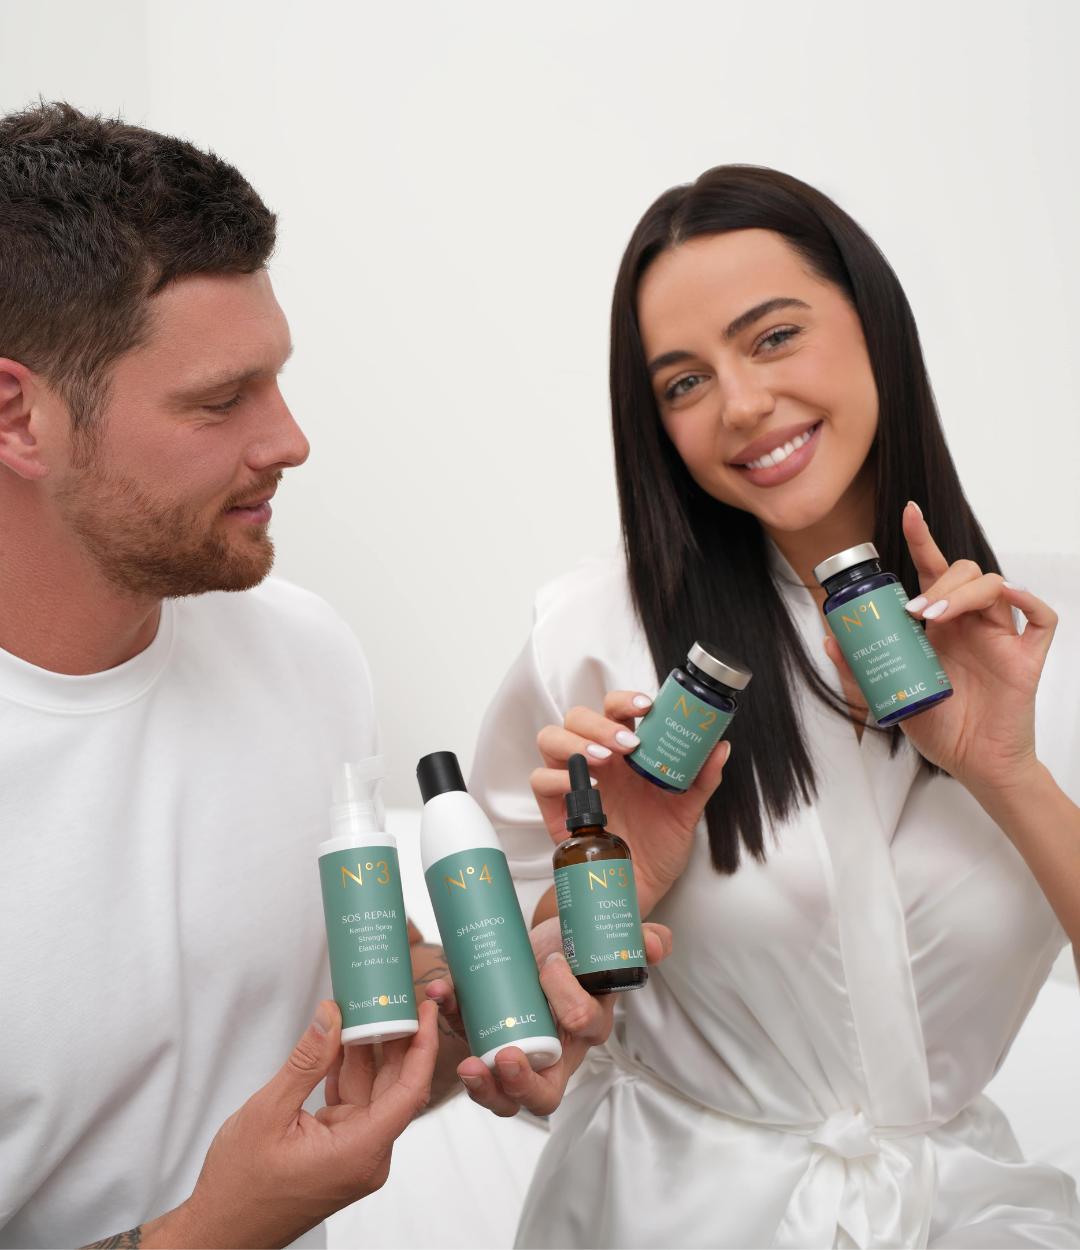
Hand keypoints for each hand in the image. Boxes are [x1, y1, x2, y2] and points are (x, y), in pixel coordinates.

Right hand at [164, 1000, 438, 1248]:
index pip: (409, 1091)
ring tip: (362, 1008)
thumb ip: (306, 1062)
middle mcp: (367, 1155)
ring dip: (367, 1053)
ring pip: (373, 1092)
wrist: (222, 1230)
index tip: (426, 1011)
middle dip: (394, 1039)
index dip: (423, 1046)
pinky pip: (354, 1104)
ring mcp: (356, 1154)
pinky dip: (348, 1073)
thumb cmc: (240, 1186)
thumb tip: (331, 1015)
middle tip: (390, 996)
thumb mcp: (269, 1113)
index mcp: (360, 1151)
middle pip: (394, 1087)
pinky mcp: (341, 1151)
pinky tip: (339, 1043)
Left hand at [424, 916, 672, 1117]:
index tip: (550, 965)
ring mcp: (517, 1052)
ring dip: (483, 1088)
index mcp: (587, 1028)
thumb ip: (642, 939)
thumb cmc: (580, 947)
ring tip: (467, 1065)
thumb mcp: (608, 940)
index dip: (569, 1004)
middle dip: (521, 1084)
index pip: (583, 1029)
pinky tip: (440, 996)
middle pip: (542, 1095)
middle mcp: (553, 1053)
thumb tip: (658, 943)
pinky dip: (450, 1024)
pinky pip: (467, 1043)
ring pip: (504, 1095)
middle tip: (502, 1059)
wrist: (548, 940)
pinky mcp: (484, 1035)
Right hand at [530, 689, 731, 913]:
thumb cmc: (661, 845)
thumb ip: (702, 778)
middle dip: (602, 722)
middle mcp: (597, 761)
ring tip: (604, 759)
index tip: (646, 706)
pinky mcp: (557, 810)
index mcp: (626, 753)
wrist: (642, 887)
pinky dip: (556, 777)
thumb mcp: (688, 811)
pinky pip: (541, 780)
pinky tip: (583, 786)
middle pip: (579, 717)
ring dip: (576, 741)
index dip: (625, 700)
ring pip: (552, 738)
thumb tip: (721, 746)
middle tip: (628, 743)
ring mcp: (574, 782)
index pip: (615, 709)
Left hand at [824, 501, 1057, 795]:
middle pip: (965, 571)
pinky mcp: (1026, 657)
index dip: (922, 539)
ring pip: (995, 586)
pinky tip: (1004, 603)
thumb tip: (829, 637)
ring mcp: (1000, 637)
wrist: (972, 764)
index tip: (908, 513)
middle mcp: (970, 623)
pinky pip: (1041, 617)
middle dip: (939, 580)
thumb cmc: (938, 728)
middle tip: (914, 611)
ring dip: (964, 593)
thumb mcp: (889, 695)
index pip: (932, 571)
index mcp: (939, 625)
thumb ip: (859, 670)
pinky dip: (1027, 601)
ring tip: (934, 618)